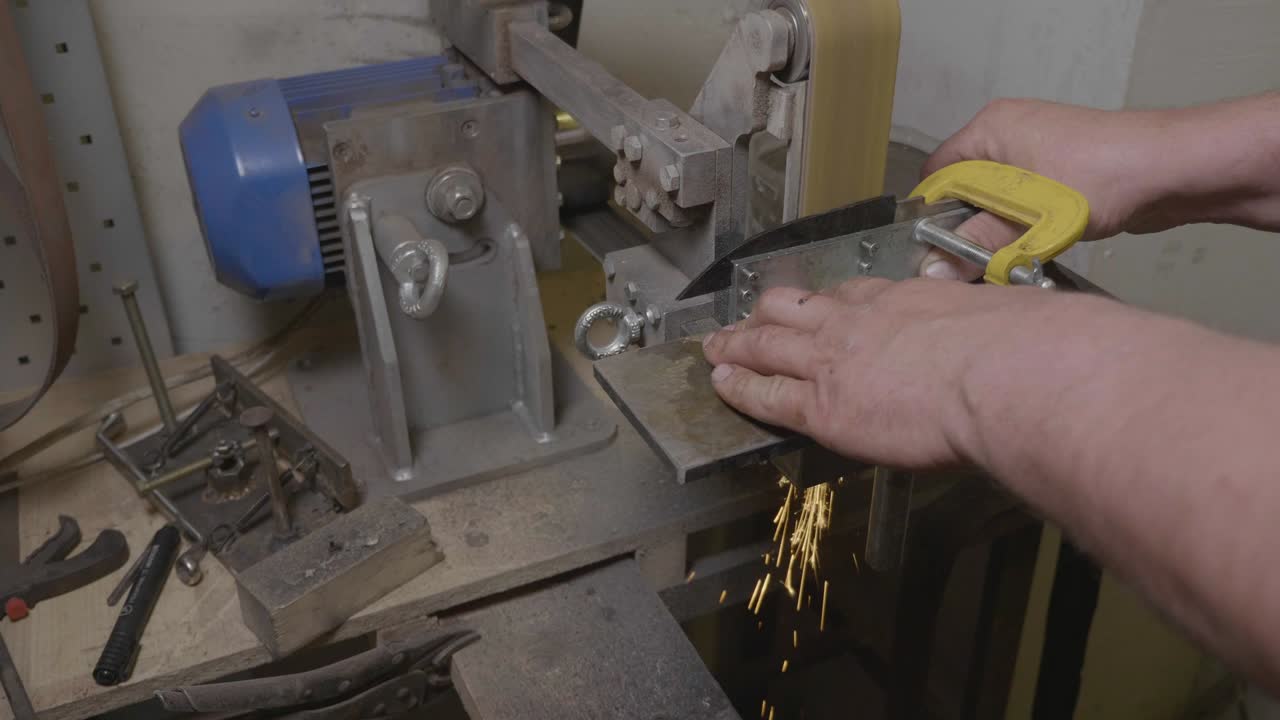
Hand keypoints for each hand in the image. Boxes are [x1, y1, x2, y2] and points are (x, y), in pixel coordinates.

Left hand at [701, 278, 1075, 469]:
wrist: (1004, 373)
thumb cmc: (1021, 351)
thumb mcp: (1005, 320)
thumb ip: (992, 327)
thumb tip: (1021, 333)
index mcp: (906, 298)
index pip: (852, 294)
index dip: (825, 300)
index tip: (816, 302)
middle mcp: (859, 321)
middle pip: (797, 309)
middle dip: (768, 313)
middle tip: (748, 316)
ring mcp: (834, 361)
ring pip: (769, 345)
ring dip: (738, 345)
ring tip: (717, 347)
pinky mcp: (822, 405)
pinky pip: (767, 395)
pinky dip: (740, 388)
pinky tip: (722, 385)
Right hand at [918, 99, 1184, 280]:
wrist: (1174, 171)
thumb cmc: (1104, 176)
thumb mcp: (1031, 217)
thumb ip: (978, 243)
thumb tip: (932, 270)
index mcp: (991, 128)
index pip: (937, 176)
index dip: (932, 216)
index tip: (932, 252)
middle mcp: (1008, 134)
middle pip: (965, 192)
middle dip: (968, 229)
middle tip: (972, 264)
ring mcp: (1035, 153)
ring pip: (996, 204)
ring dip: (1000, 234)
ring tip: (1007, 258)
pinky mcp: (1058, 175)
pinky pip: (1023, 207)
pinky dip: (1024, 231)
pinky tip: (1033, 252)